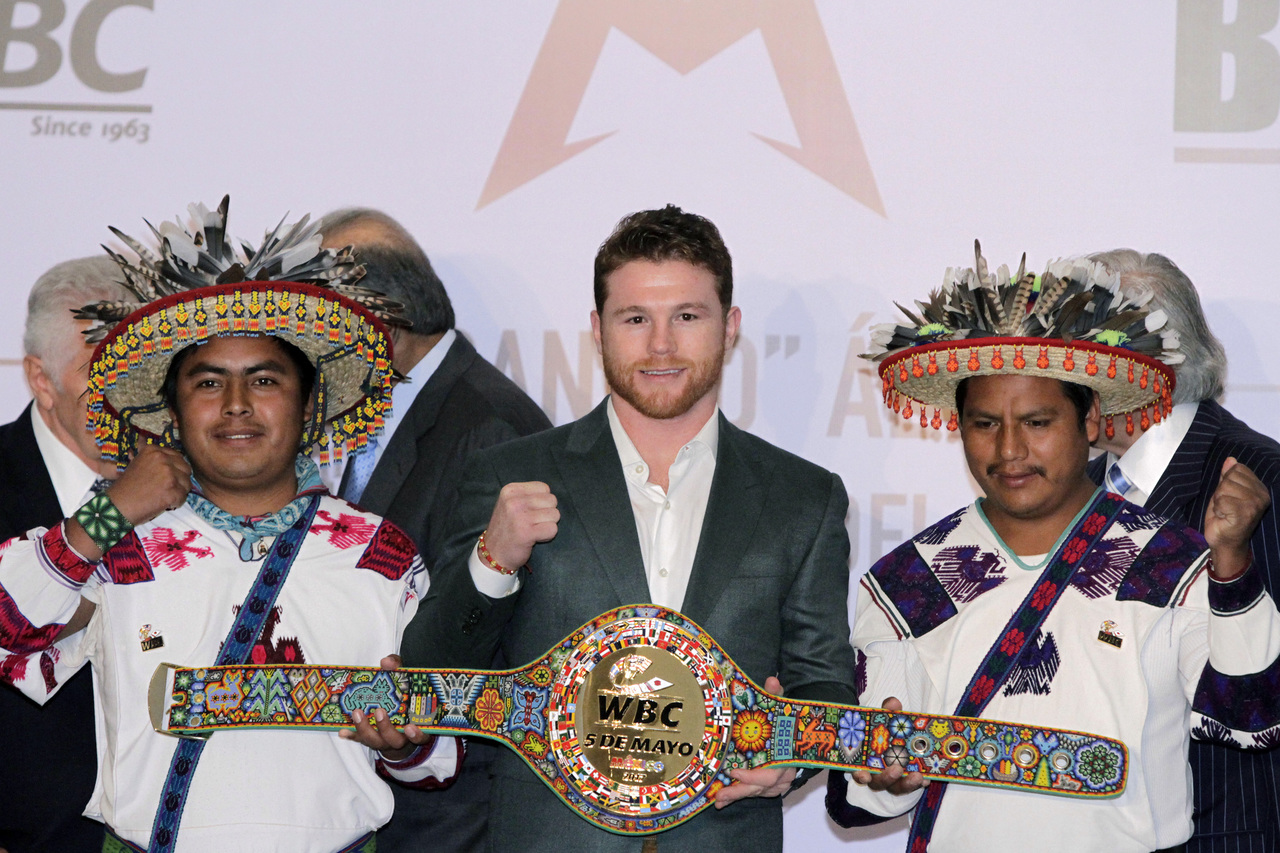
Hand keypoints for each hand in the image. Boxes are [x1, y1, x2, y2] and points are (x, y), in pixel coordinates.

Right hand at [107, 445, 191, 525]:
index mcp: (154, 451)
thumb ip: (151, 457)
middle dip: (179, 480)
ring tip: (163, 496)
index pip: (177, 457)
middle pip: (186, 469)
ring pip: (187, 483)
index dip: (175, 469)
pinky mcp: (173, 491)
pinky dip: (175, 503)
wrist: (117, 506)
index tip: (166, 477)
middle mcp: (163, 459)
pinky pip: (183, 497)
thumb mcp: (137, 463)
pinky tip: (162, 504)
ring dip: (178, 492)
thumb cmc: (126, 487)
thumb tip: (153, 444)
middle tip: (166, 488)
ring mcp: (169, 475)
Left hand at [339, 655, 433, 760]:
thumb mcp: (404, 679)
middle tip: (379, 711)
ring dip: (365, 729)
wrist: (393, 714)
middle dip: (385, 727)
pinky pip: (360, 740)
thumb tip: (386, 662)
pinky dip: (351, 736)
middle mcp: (401, 737)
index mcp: (416, 726)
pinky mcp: (370, 739)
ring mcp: (384, 741)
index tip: (409, 727)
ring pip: (376, 741)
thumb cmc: (403, 696)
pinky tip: (342, 731)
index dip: (416, 735)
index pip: (420, 736)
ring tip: (357, 712)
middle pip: (394, 740)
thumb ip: (398, 668)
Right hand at [481, 481, 558, 569]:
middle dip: (547, 513)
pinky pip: (553, 529)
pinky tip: (535, 539)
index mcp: (510, 490)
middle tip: (533, 523)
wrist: (493, 553)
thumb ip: (529, 496)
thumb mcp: (510, 503)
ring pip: (555, 514)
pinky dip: (547, 536)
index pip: (544, 488)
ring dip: (548, 525)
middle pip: (552, 500)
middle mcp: (514, 501)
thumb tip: (552, 496)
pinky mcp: (527, 533)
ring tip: (533, 530)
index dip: (542, 501)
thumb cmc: (507, 528)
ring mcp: (520, 517)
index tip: (531, 512)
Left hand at [714, 677, 796, 807]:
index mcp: (786, 755)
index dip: (753, 777)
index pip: (772, 774)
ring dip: (737, 796)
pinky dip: (742, 796)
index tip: (733, 772)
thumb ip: (776, 694)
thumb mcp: (781, 704)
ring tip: (718, 800)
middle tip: (719, 795)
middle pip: (762, 788)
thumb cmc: (786, 718)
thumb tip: (772, 680)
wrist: (799, 730)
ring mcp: (780, 781)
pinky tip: (725, 799)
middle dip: (740, 792)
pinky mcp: (774, 785)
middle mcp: (785, 772)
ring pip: (758, 793)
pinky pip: (758, 794)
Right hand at [849, 697, 927, 794]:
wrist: (897, 738)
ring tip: (917, 775)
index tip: (864, 775)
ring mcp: (892, 780)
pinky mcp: (906, 782)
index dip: (859, 775)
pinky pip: (912, 786)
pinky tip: (927, 778)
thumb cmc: (885, 732)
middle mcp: (877, 774)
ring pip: (896, 788)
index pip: (858, 772)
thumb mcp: (885, 720)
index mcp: (865, 761)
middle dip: (887, 778)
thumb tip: (893, 703)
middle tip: (897, 769)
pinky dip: (919, 783)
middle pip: (878, 783)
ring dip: (906, 784)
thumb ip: (887, 712)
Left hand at [1204, 458, 1269, 579]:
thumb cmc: (1224, 517)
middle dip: (1221, 491)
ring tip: (1225, 512)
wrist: (1224, 542)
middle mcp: (1262, 495)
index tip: (1229, 497)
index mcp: (1259, 488)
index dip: (1226, 482)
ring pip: (1224, 487)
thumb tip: (1230, 459)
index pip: (1237, 468)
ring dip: (1219, 500)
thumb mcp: (1224, 493)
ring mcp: (1255, 504)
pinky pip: (1221, 499)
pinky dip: (1218, 508)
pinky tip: (1224, 517)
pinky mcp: (1245, 513)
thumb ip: (1227, 476)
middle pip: (1230, 477)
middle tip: (1225, 506)